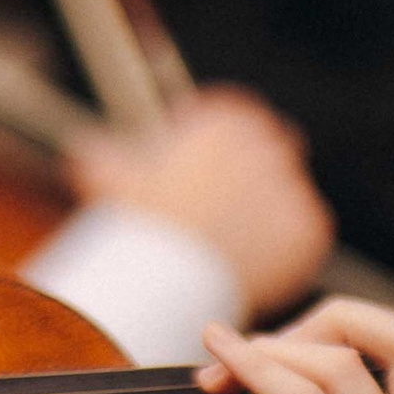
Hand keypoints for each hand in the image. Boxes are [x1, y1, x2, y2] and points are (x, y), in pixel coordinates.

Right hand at [66, 86, 330, 318]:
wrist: (168, 276)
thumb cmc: (132, 221)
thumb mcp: (107, 178)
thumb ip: (100, 154)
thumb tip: (83, 146)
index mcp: (228, 118)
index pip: (229, 124)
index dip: (209, 150)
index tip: (193, 177)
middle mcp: (270, 141)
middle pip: (266, 155)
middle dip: (245, 180)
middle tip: (215, 218)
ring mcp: (294, 186)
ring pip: (283, 199)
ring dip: (262, 218)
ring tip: (225, 253)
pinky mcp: (310, 229)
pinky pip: (301, 238)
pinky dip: (281, 254)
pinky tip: (247, 270)